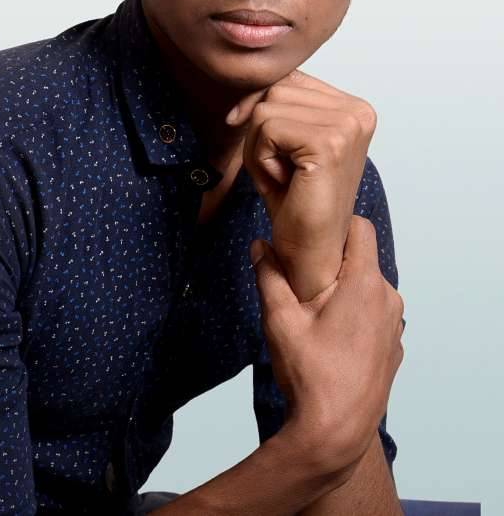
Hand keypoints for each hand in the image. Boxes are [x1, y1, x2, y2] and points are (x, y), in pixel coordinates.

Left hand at [228, 69, 376, 300]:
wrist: (311, 251)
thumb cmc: (295, 198)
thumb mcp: (287, 137)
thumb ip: (279, 101)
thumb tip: (250, 77)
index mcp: (354, 107)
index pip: (289, 78)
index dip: (260, 106)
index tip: (256, 138)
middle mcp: (358, 111)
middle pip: (276, 89)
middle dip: (260, 131)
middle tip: (280, 170)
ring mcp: (347, 125)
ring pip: (266, 107)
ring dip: (259, 146)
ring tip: (283, 176)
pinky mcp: (328, 142)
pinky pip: (265, 126)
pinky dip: (260, 157)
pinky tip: (282, 182)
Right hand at [250, 216, 404, 480]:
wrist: (336, 433)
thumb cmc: (310, 374)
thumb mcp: (279, 319)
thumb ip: (269, 275)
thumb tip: (259, 245)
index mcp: (364, 283)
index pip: (361, 227)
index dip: (336, 223)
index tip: (311, 231)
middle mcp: (388, 298)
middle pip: (363, 258)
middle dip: (333, 260)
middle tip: (301, 272)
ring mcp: (395, 325)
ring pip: (369, 287)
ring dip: (344, 288)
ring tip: (313, 307)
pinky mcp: (394, 347)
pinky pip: (375, 314)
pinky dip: (356, 313)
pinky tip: (330, 335)